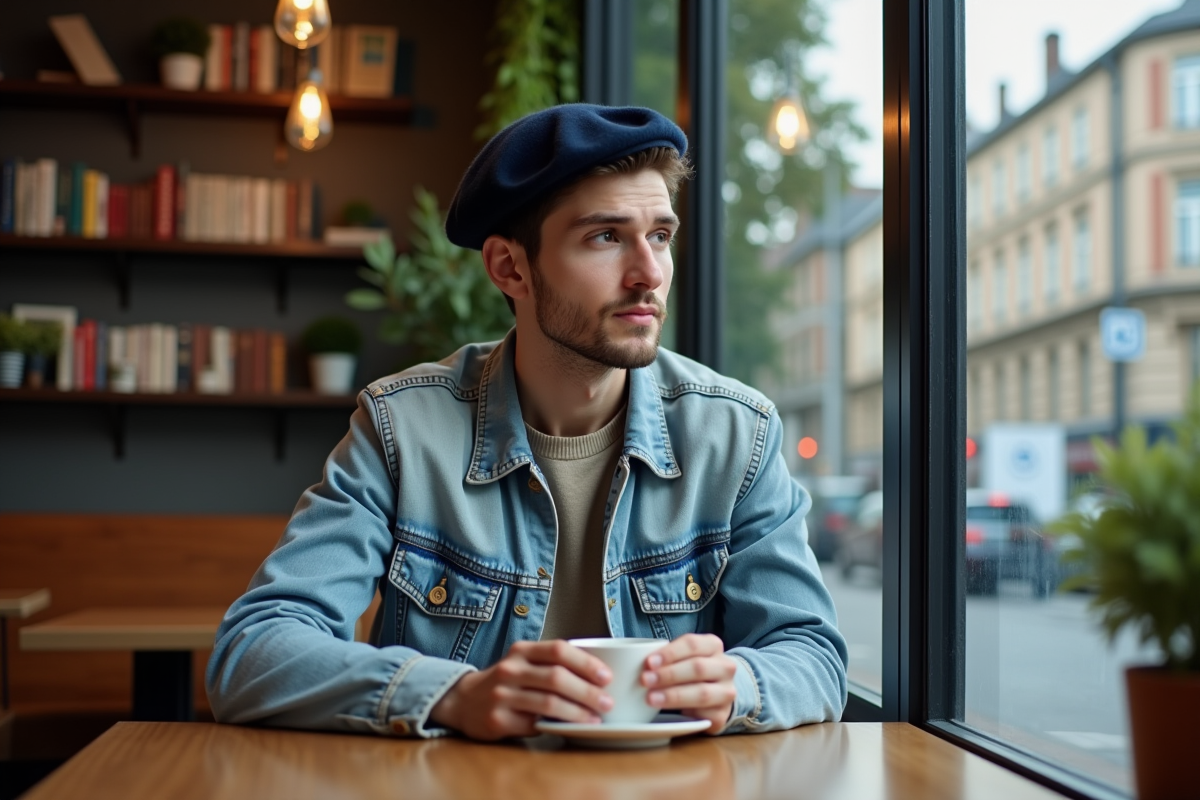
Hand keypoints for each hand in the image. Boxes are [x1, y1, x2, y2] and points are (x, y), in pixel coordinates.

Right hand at [429, 640, 613, 740]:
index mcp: (521, 650)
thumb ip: (552, 663)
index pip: (559, 649)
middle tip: (608, 703)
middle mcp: (510, 669)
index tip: (607, 676)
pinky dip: (556, 727)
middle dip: (588, 692)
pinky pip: (534, 724)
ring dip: (577, 713)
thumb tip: (599, 674)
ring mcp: (502, 695)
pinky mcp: (497, 720)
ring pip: (548, 703)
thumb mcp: (524, 661)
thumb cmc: (508, 681)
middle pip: (557, 678)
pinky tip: (570, 728)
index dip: (586, 663)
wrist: (464, 701)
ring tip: (595, 718)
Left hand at [640, 633, 737, 732]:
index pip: (692, 644)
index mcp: (713, 645)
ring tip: (651, 699)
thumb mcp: (682, 657)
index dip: (670, 653)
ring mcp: (727, 692)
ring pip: (702, 693)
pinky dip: (686, 713)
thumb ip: (667, 657)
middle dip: (668, 674)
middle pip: (697, 668)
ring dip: (673, 696)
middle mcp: (725, 667)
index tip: (648, 662)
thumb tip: (637, 663)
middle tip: (645, 680)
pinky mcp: (723, 715)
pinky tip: (672, 714)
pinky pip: (704, 714)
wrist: (716, 693)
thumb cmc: (690, 671)